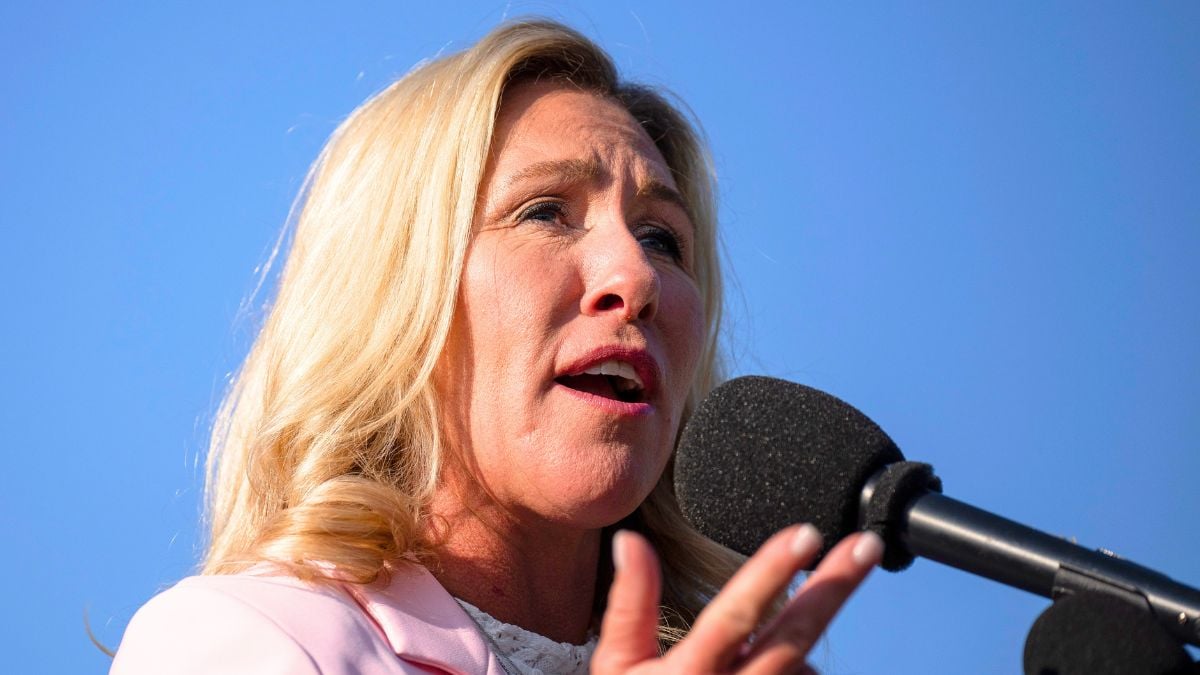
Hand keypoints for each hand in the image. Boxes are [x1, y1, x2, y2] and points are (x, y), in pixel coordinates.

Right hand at [592, 524, 882, 673]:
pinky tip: (775, 665)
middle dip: (834, 588)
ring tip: (777, 630)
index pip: (735, 615)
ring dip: (803, 639)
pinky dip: (796, 670)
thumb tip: (631, 539)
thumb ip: (630, 604)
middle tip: (867, 545)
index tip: (806, 533)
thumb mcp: (618, 664)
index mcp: (686, 674)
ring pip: (805, 667)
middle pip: (794, 637)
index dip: (771, 571)